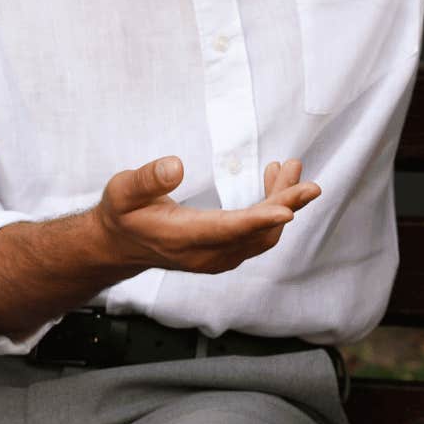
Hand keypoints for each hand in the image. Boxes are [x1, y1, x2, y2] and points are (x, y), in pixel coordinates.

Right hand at [94, 156, 320, 274]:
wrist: (119, 245)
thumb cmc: (123, 214)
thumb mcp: (122, 191)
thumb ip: (147, 180)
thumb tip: (175, 166)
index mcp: (182, 238)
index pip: (227, 230)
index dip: (260, 219)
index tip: (289, 209)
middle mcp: (205, 254)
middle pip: (256, 233)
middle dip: (284, 204)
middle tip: (303, 176)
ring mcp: (217, 258)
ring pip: (262, 236)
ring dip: (281, 203)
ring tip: (289, 168)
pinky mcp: (224, 254)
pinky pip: (258, 237)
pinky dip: (272, 212)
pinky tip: (273, 184)